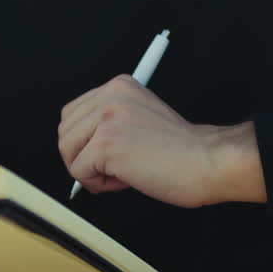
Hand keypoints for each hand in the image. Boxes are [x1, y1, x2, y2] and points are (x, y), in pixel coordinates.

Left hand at [59, 75, 267, 207]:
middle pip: (65, 130)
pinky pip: (79, 171)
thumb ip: (112, 120)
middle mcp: (110, 96)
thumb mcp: (141, 116)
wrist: (207, 161)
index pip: (75, 112)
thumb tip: (81, 144)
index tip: (106, 153)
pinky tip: (124, 180)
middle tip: (111, 168)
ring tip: (119, 173)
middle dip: (82, 155)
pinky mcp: (106, 144)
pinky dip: (97, 184)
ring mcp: (107, 119)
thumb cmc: (183, 148)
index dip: (86, 140)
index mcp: (119, 86)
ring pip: (68, 150)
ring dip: (89, 170)